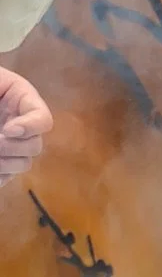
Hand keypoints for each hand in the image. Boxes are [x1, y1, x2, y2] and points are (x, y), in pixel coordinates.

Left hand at [0, 68, 51, 185]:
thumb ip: (0, 101)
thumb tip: (9, 132)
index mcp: (23, 99)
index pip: (43, 119)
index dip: (31, 127)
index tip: (8, 130)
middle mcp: (22, 124)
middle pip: (34, 145)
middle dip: (13, 148)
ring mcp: (12, 142)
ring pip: (23, 163)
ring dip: (7, 164)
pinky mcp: (3, 158)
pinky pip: (7, 175)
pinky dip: (0, 177)